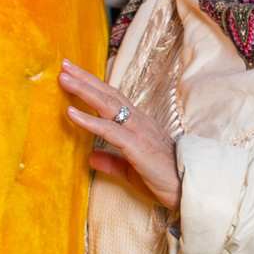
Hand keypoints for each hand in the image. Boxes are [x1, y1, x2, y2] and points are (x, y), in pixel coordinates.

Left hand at [59, 59, 182, 209]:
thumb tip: (90, 157)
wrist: (190, 188)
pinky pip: (109, 130)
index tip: (73, 73)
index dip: (93, 85)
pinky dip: (89, 120)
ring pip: (108, 105)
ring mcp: (138, 132)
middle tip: (64, 64)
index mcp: (138, 124)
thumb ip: (111, 162)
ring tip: (63, 79)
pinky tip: (71, 112)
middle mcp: (138, 122)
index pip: (113, 98)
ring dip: (84, 90)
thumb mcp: (131, 170)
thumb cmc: (164, 179)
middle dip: (85, 78)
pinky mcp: (137, 146)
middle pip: (108, 94)